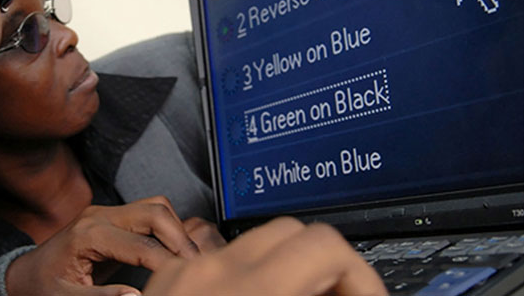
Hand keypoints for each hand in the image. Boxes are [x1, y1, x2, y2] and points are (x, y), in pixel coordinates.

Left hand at [5, 196, 198, 295]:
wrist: (26, 274)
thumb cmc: (43, 286)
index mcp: (88, 235)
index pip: (142, 246)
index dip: (168, 264)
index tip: (183, 280)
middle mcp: (99, 216)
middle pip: (156, 212)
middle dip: (181, 240)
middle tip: (196, 267)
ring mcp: (107, 213)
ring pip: (157, 207)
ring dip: (177, 231)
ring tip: (188, 261)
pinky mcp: (112, 218)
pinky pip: (150, 213)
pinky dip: (168, 229)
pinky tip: (173, 253)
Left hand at [143, 217, 386, 295]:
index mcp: (249, 292)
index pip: (324, 247)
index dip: (358, 277)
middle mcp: (212, 271)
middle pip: (293, 234)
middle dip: (323, 269)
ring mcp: (184, 272)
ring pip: (255, 243)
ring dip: (286, 269)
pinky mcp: (165, 280)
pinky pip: (216, 260)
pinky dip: (244, 277)